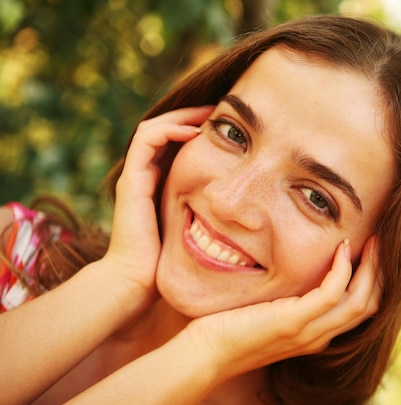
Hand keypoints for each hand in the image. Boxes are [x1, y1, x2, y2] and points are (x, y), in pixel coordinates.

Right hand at [104, 106, 213, 295]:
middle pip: (167, 132)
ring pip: (157, 129)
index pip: (178, 146)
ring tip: (211, 114)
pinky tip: (197, 132)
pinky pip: (148, 139)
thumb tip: (255, 214)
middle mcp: (147, 177)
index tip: (232, 129)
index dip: (201, 132)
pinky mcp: (131, 179)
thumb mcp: (202, 230)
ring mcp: (136, 176)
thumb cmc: (172, 264)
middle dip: (194, 118)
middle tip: (222, 112)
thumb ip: (217, 217)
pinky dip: (171, 129)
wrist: (139, 282)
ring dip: (184, 117)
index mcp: (162, 186)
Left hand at [184, 236, 380, 380]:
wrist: (208, 353)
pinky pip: (332, 292)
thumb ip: (292, 300)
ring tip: (373, 240)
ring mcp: (309, 331)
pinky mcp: (293, 321)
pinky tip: (342, 248)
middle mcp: (320, 336)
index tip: (373, 250)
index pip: (361, 309)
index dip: (374, 279)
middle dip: (381, 271)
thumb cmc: (233, 327)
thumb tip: (300, 272)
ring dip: (371, 267)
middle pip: (370, 304)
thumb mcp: (271, 312)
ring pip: (360, 300)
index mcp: (318, 334)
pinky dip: (343, 268)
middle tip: (382, 240)